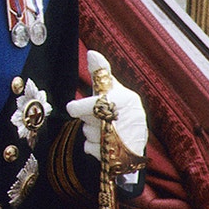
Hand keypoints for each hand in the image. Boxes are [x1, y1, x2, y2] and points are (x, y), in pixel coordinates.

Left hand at [65, 50, 147, 176]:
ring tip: (104, 130)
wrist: (135, 138)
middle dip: (88, 120)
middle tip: (98, 118)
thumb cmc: (119, 107)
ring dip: (91, 133)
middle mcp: (128, 118)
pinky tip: (102, 142)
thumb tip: (91, 52)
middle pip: (89, 121)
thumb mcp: (112, 88)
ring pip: (89, 134)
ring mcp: (124, 138)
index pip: (93, 105)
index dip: (79, 108)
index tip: (73, 108)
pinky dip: (91, 146)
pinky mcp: (119, 155)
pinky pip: (90, 149)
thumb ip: (100, 72)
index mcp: (125, 99)